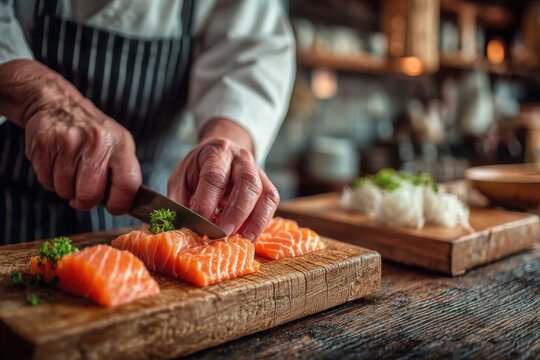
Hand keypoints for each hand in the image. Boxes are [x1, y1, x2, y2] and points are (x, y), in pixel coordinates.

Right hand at [0, 60, 141, 213]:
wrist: (56, 104)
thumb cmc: (93, 133)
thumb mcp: (117, 144)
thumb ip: (122, 173)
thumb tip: (122, 204)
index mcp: (120, 144)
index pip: (127, 185)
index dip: (120, 203)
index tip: (113, 206)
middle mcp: (97, 142)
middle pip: (90, 194)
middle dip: (86, 201)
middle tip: (84, 193)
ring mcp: (69, 143)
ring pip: (65, 191)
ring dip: (67, 189)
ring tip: (70, 170)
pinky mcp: (45, 145)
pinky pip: (47, 182)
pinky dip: (51, 180)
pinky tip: (57, 163)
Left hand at [167, 120, 279, 240]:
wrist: (221, 154)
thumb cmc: (199, 169)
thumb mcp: (181, 178)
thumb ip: (180, 200)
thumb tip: (180, 226)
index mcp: (217, 152)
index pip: (215, 176)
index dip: (207, 201)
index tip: (199, 222)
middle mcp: (242, 159)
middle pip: (247, 183)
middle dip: (235, 212)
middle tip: (222, 234)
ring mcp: (258, 172)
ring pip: (265, 194)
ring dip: (254, 220)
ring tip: (242, 240)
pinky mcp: (267, 186)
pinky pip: (271, 203)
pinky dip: (262, 222)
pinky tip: (250, 237)